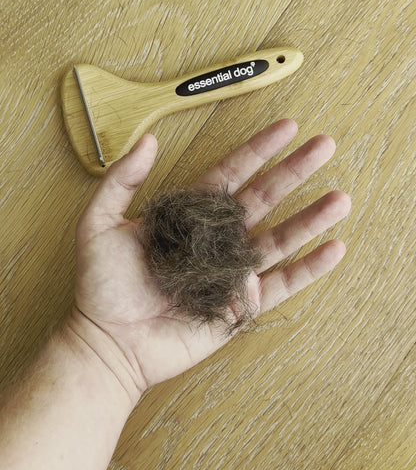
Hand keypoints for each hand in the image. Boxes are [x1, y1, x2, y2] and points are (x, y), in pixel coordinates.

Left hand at [71, 120, 350, 403]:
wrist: (108, 342)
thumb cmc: (101, 286)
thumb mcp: (100, 223)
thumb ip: (122, 179)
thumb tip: (149, 139)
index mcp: (190, 215)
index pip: (232, 174)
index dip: (259, 150)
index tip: (287, 127)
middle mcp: (217, 239)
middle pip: (265, 198)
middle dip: (295, 171)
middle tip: (325, 145)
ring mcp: (232, 272)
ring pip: (280, 237)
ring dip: (311, 217)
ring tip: (340, 197)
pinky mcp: (241, 306)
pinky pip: (282, 284)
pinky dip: (310, 268)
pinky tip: (334, 249)